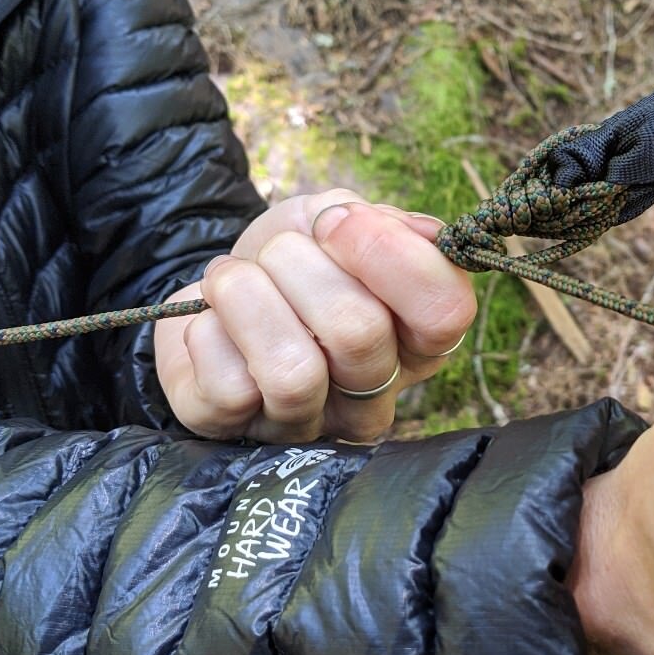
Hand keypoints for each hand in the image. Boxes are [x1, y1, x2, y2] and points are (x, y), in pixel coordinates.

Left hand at [154, 190, 475, 441]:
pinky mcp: (240, 433)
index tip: (336, 221)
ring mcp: (310, 423)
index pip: (446, 312)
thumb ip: (382, 223)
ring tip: (233, 282)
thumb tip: (423, 235)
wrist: (213, 289)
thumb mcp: (335, 221)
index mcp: (416, 341)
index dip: (388, 254)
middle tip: (275, 253)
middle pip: (360, 331)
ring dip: (248, 296)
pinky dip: (207, 332)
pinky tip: (213, 326)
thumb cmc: (288, 261)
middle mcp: (376, 395)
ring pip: (295, 371)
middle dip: (298, 264)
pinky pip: (231, 387)